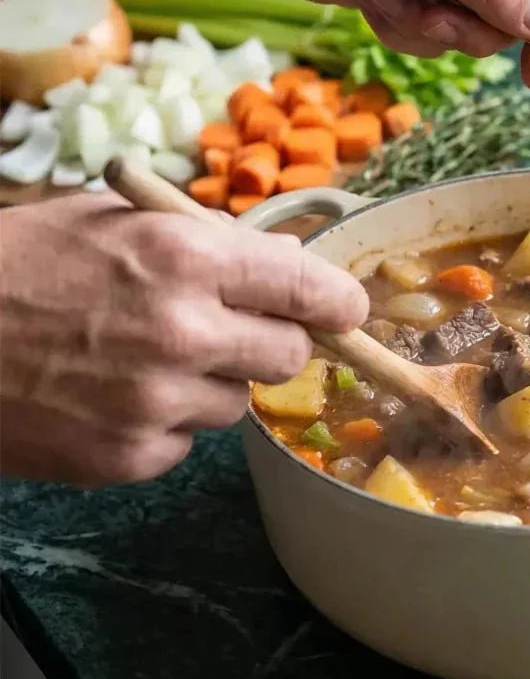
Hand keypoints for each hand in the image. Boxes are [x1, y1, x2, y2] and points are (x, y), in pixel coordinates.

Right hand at [0, 194, 367, 485]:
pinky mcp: (127, 457)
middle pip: (289, 356)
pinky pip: (185, 442)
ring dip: (211, 383)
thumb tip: (289, 262)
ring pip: (237, 404)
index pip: (306, 288)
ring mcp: (154, 402)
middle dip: (271, 342)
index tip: (347, 309)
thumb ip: (213, 242)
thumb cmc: (20, 263)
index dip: (338, 301)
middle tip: (232, 330)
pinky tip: (110, 395)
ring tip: (142, 358)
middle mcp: (181, 332)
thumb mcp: (117, 221)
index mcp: (184, 258)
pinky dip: (163, 423)